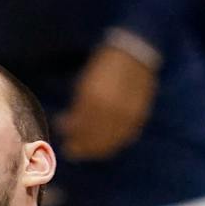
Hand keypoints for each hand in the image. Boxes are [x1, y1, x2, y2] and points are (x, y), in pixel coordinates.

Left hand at [56, 42, 156, 160]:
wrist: (134, 56)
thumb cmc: (103, 68)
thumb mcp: (84, 86)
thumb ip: (77, 109)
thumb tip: (66, 127)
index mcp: (95, 100)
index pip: (81, 129)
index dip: (72, 137)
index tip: (64, 141)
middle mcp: (112, 110)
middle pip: (94, 138)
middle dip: (82, 146)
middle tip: (71, 150)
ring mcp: (128, 115)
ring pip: (111, 141)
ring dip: (96, 149)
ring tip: (86, 150)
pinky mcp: (140, 116)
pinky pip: (125, 137)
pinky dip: (113, 143)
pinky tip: (104, 144)